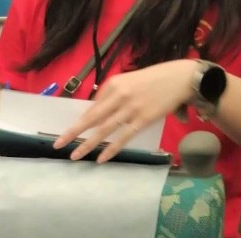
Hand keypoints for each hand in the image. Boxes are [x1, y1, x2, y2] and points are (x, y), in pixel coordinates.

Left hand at [53, 59, 194, 162]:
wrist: (183, 77)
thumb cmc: (155, 79)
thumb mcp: (129, 81)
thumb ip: (113, 95)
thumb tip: (97, 112)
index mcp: (113, 84)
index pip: (92, 106)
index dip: (80, 122)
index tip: (68, 132)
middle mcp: (119, 96)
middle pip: (91, 118)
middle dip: (73, 132)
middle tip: (57, 144)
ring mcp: (131, 108)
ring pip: (104, 129)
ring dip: (87, 144)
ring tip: (74, 155)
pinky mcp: (143, 119)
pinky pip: (124, 137)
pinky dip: (111, 149)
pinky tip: (100, 159)